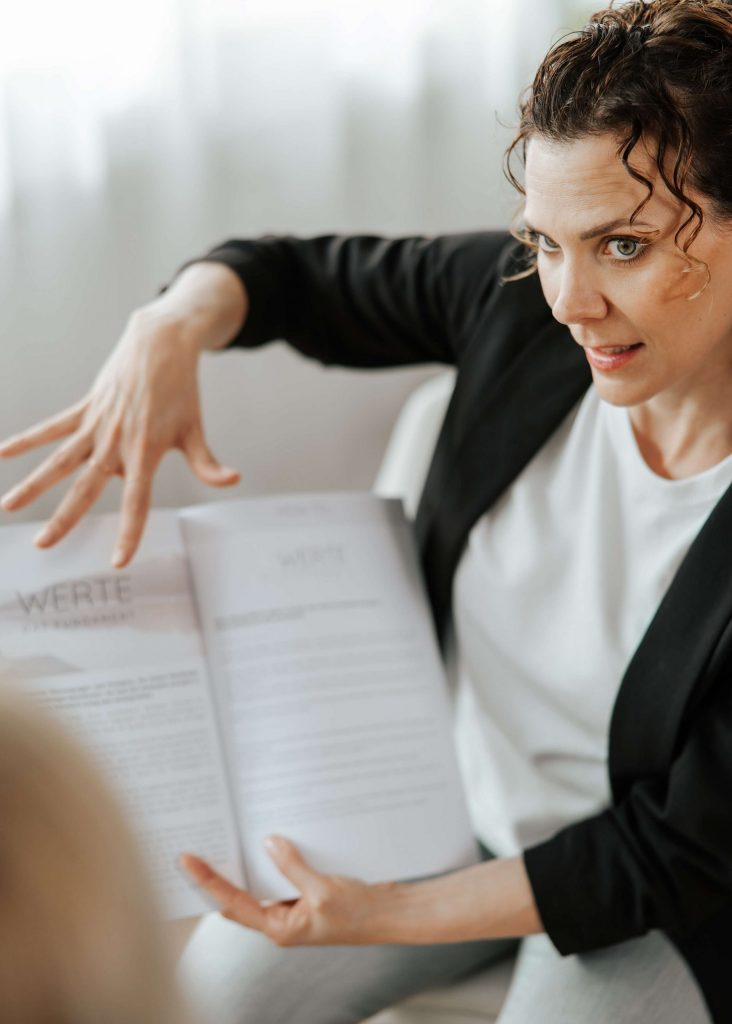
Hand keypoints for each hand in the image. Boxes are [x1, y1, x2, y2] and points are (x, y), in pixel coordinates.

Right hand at [0, 303, 239, 566]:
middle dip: (64, 517)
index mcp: (146, 451)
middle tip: (42, 544)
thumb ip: (206, 463)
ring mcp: (97, 423)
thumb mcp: (195, 429)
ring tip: (6, 506)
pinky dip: (26, 440)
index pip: (137, 501)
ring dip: (32, 483)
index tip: (117, 560)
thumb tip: (232, 480)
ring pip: (60, 459)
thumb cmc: (181, 390)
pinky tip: (1, 454)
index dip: (129, 532)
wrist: (162, 342)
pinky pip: (52, 427)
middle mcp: (117, 441)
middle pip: (86, 487)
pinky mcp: (86, 407)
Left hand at [180, 836, 402, 946]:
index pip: (232, 903)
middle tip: (202, 838)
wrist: (394, 914)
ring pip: (262, 880)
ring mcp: (295, 907)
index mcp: (280, 928)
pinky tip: (271, 833)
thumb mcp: (324, 890)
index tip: (186, 859)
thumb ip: (293, 867)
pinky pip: (284, 872)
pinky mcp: (309, 893)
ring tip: (229, 831)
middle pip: (240, 894)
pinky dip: (277, 855)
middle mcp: (282, 919)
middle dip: (221, 870)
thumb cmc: (362, 913)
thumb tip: (269, 843)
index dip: (207, 882)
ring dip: (249, 859)